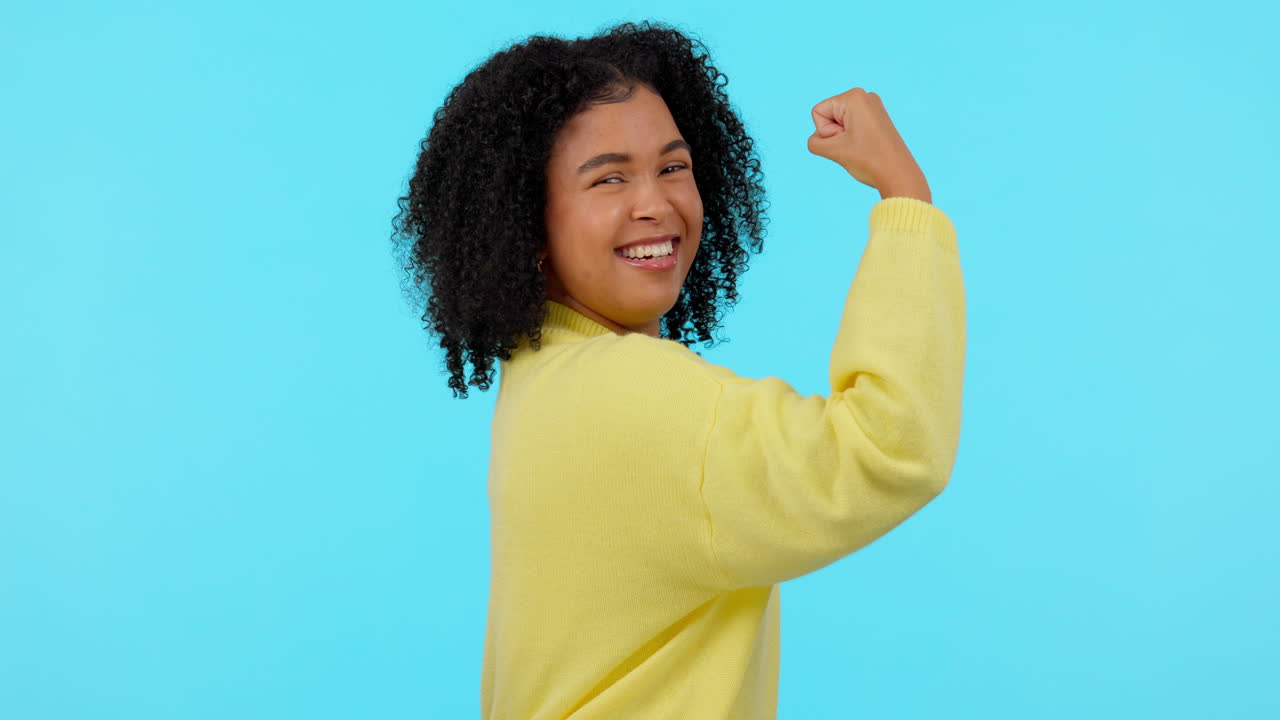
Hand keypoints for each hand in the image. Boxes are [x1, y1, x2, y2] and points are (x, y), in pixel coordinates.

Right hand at [806, 87, 928, 199]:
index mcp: (853, 96)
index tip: (846, 140)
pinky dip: (852, 138)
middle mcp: (864, 96)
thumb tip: (819, 139)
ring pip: (838, 123)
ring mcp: (872, 106)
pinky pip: (850, 126)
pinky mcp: (876, 117)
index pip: (818, 112)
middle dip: (835, 134)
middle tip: (855, 145)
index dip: (825, 131)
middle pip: (828, 115)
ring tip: (862, 146)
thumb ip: (814, 142)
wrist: (899, 175)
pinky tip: (866, 146)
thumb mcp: (833, 151)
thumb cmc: (869, 161)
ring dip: (843, 138)